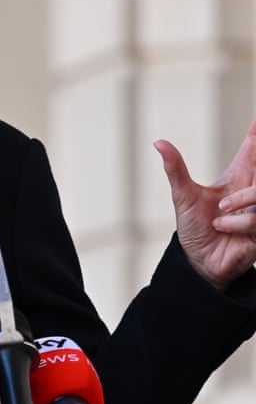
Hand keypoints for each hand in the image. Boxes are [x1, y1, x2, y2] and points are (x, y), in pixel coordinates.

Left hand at [156, 119, 255, 288]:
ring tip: (220, 216)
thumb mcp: (183, 196)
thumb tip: (158, 142)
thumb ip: (176, 168)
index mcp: (239, 177)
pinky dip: (235, 224)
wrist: (200, 261)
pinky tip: (225, 230)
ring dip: (237, 205)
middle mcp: (254, 191)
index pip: (253, 148)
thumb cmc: (194, 227)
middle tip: (225, 197)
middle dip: (251, 176)